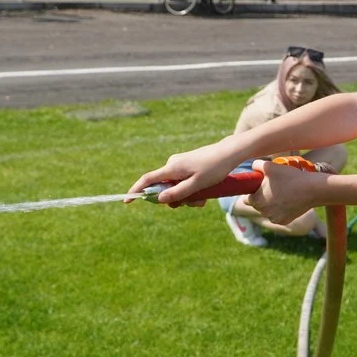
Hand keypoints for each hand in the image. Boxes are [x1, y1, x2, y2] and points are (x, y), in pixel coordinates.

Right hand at [125, 141, 240, 205]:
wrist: (229, 153)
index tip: (127, 201)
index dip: (136, 191)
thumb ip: (178, 193)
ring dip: (187, 197)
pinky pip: (183, 182)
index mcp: (172, 168)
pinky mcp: (187, 166)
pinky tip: (205, 193)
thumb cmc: (215, 168)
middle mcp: (173, 165)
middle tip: (194, 203)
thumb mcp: (197, 185)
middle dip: (175, 200)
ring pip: (175, 187)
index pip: (148, 180)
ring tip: (204, 198)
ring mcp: (180, 165)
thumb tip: (159, 200)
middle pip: (164, 188)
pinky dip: (191, 191)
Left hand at [245, 159, 322, 224]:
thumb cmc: (290, 177)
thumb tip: (253, 167)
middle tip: (273, 187)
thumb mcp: (270, 166)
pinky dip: (282, 209)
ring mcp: (275, 219)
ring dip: (271, 204)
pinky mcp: (285, 221)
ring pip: (268, 210)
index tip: (259, 186)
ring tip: (282, 192)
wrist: (311, 189)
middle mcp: (263, 213)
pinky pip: (278, 214)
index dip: (252, 191)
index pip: (246, 198)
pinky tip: (288, 200)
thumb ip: (256, 165)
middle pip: (257, 205)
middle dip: (262, 197)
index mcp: (257, 201)